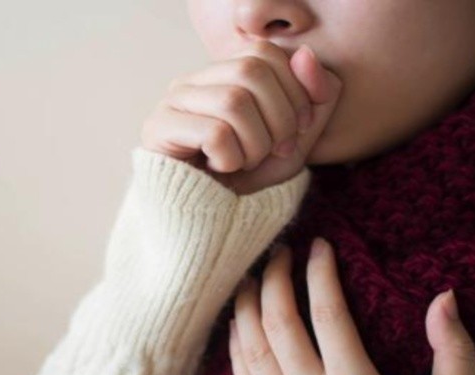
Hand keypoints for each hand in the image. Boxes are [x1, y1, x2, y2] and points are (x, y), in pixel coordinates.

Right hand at [140, 42, 342, 194]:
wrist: (209, 223)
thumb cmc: (250, 178)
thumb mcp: (298, 138)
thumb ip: (316, 96)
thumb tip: (306, 55)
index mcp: (223, 74)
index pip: (265, 52)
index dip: (296, 89)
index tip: (299, 129)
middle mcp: (194, 80)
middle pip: (250, 70)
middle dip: (280, 118)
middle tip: (275, 150)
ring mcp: (172, 103)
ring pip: (233, 101)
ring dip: (256, 143)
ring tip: (245, 163)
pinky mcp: (158, 130)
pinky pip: (213, 133)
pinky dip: (231, 160)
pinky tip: (220, 171)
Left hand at [229, 239, 474, 374]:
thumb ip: (455, 353)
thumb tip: (444, 297)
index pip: (328, 315)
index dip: (320, 272)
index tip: (320, 244)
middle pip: (279, 325)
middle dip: (275, 279)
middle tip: (280, 251)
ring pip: (252, 352)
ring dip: (246, 308)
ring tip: (251, 277)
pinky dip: (235, 348)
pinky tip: (237, 323)